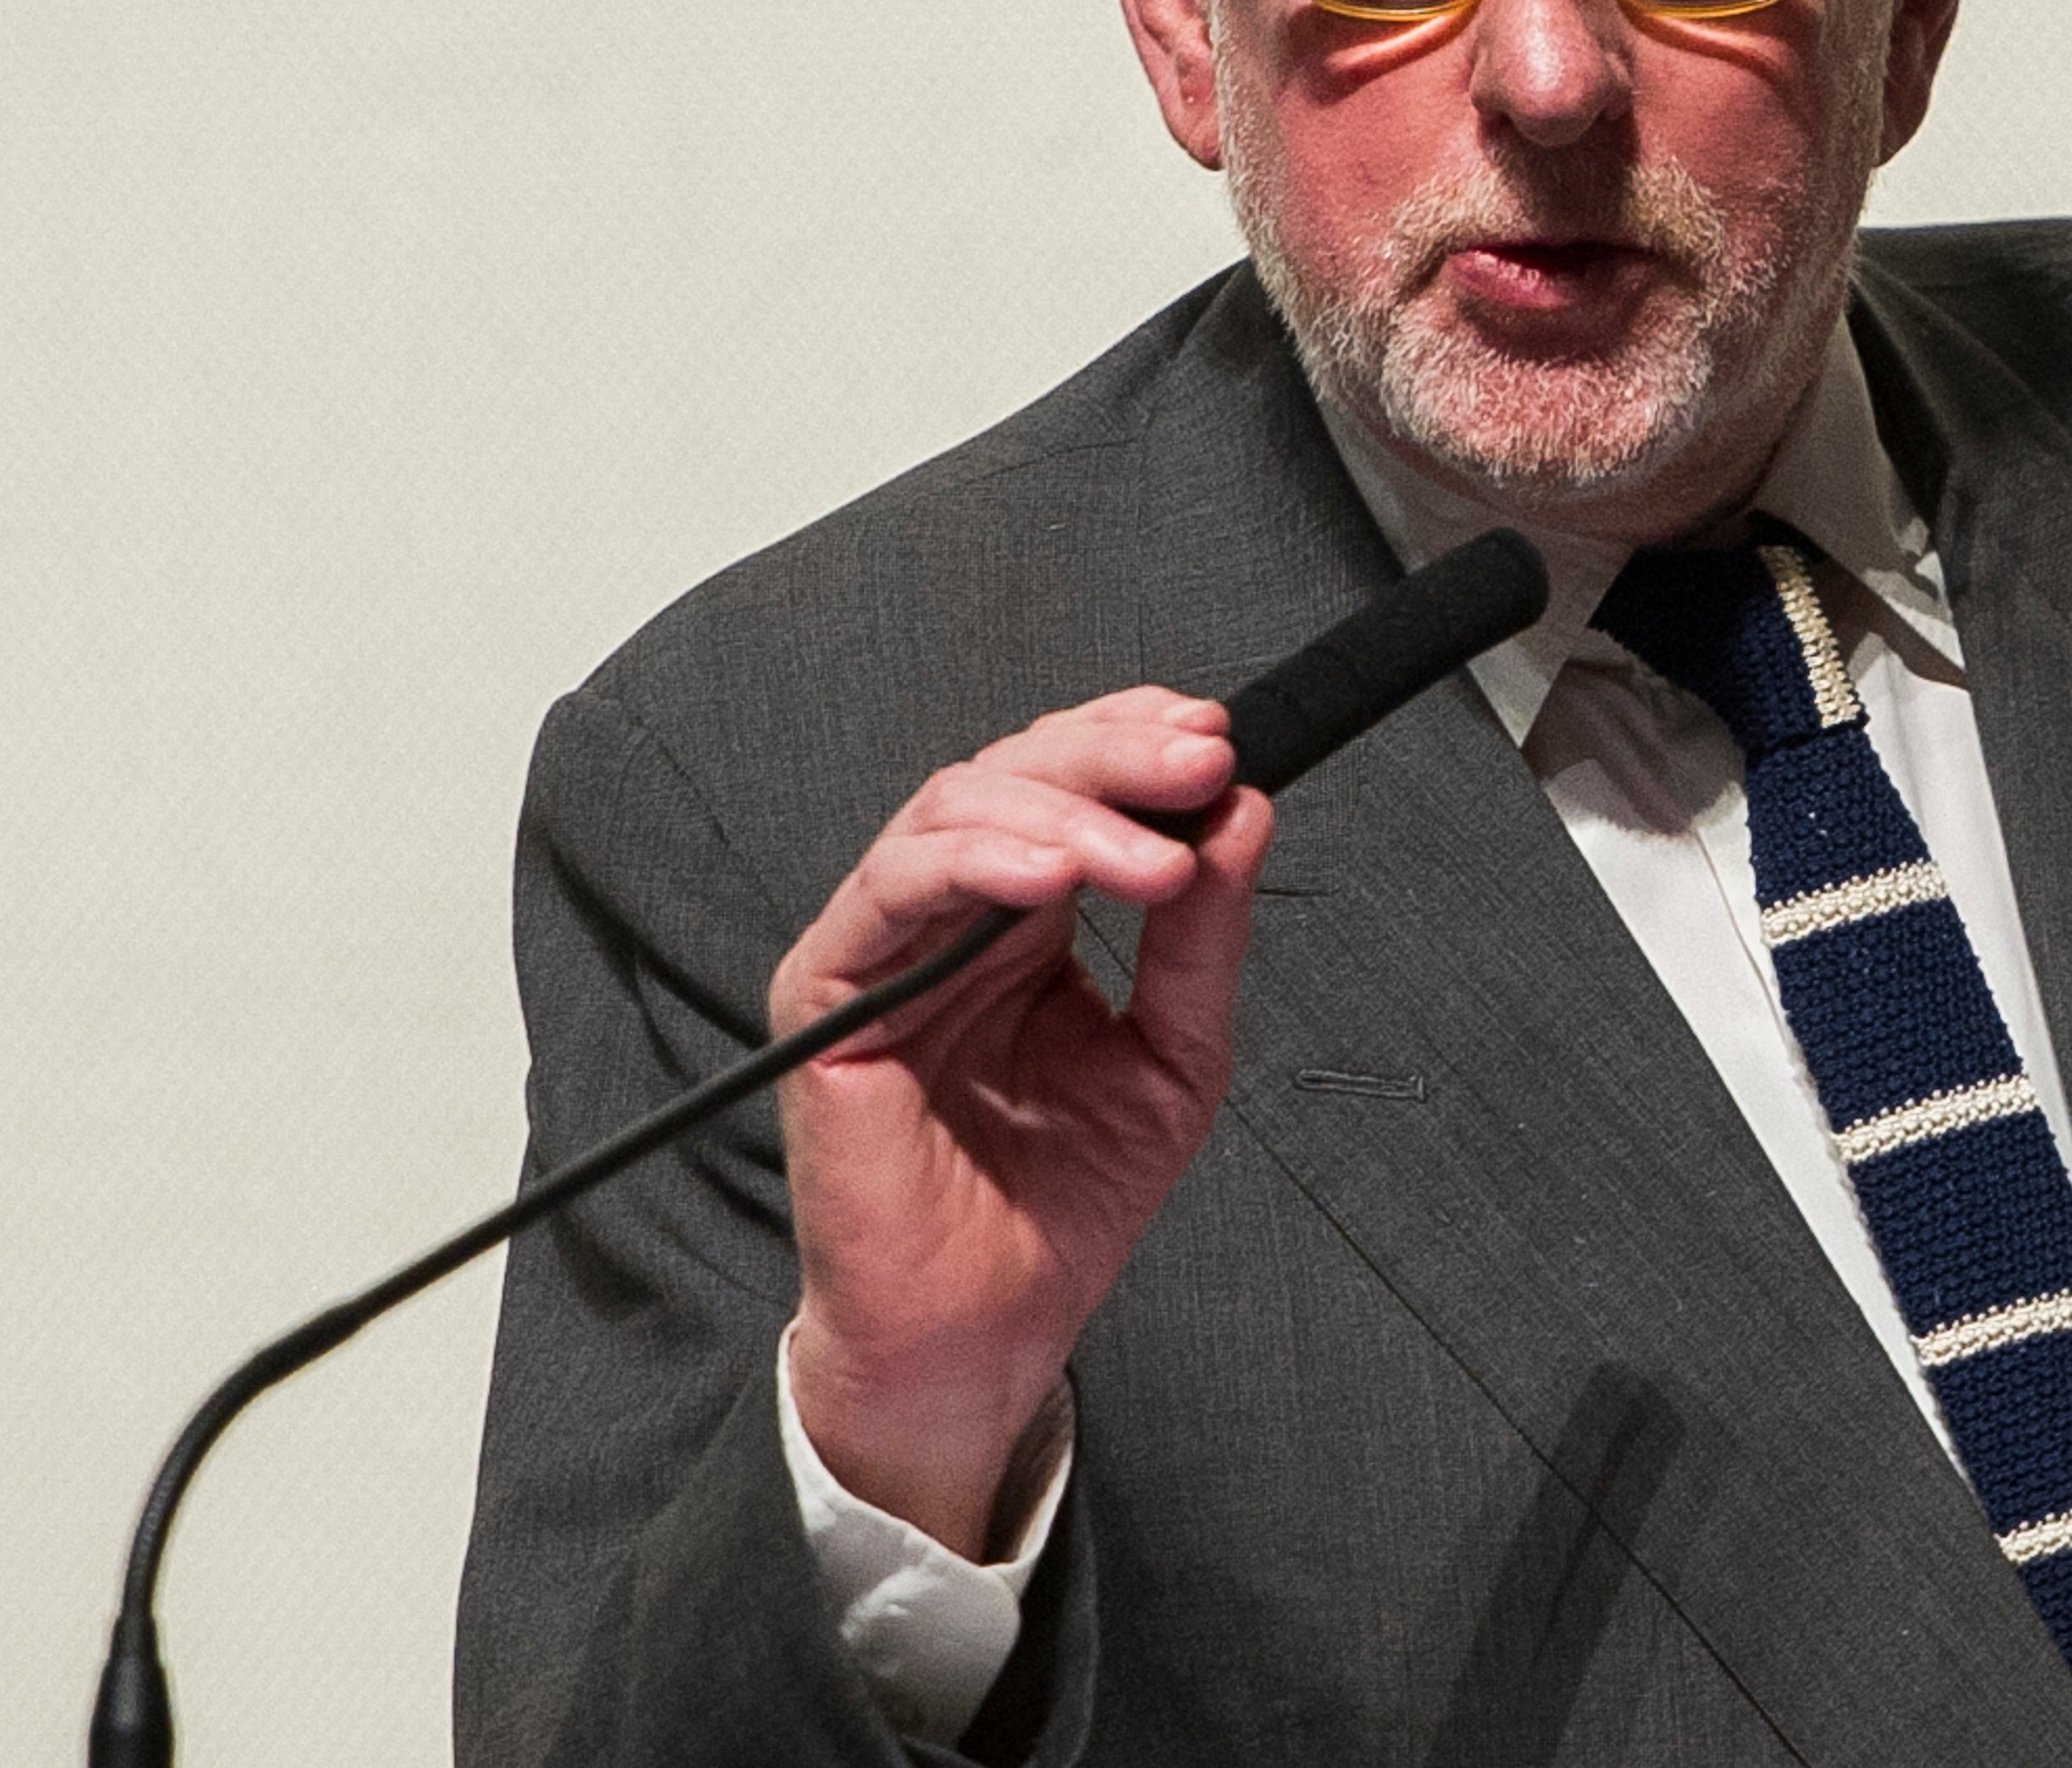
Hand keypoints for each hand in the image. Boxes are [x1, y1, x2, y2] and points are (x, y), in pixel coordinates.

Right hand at [769, 687, 1271, 1551]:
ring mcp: (885, 947)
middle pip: (1017, 773)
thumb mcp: (1172, 1057)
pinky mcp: (828, 994)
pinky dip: (974, 863)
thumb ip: (1201, 940)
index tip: (1221, 739)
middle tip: (1201, 763)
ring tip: (1154, 858)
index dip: (1137, 741)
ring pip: (954, 810)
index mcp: (1027, 919)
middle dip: (1115, 756)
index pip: (1071, 785)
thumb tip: (1243, 813)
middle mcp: (951, 915)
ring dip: (1065, 814)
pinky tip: (1049, 876)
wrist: (984, 1332)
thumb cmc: (1061, 1205)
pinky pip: (890, 891)